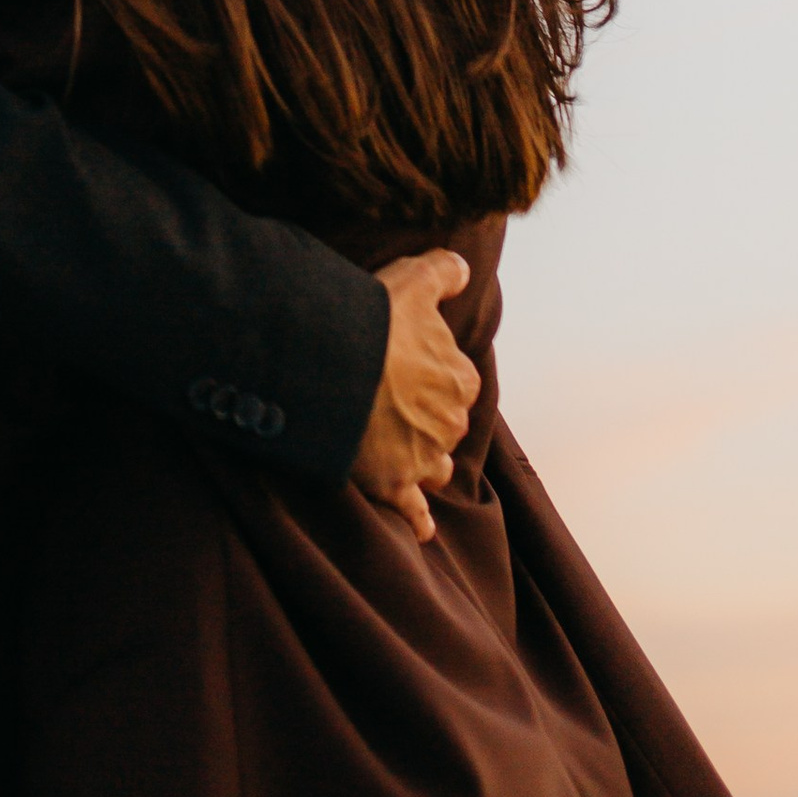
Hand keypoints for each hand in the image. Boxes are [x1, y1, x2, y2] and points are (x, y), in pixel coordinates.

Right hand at [348, 251, 478, 545]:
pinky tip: (420, 529)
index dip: (433, 377)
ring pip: (434, 467)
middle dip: (427, 421)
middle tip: (392, 408)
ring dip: (423, 463)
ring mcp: (422, 457)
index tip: (409, 372)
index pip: (457, 383)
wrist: (332, 365)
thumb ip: (443, 272)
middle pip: (445, 426)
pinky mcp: (393, 485)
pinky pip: (414, 513)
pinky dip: (417, 521)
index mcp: (459, 379)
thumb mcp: (412, 281)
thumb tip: (465, 268)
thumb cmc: (372, 321)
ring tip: (399, 456)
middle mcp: (449, 423)